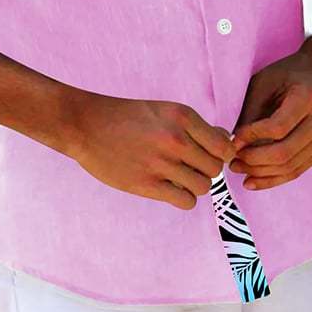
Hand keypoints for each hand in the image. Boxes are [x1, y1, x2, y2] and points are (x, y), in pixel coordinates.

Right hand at [69, 93, 235, 209]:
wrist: (86, 124)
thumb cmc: (126, 117)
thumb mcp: (163, 110)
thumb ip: (193, 127)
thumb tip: (225, 140)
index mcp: (182, 116)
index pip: (223, 146)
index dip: (219, 154)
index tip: (206, 156)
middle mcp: (176, 138)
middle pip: (215, 168)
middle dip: (205, 170)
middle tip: (187, 166)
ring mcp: (162, 162)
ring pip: (204, 186)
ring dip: (193, 185)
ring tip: (176, 177)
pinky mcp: (147, 184)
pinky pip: (186, 200)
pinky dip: (183, 198)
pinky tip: (168, 188)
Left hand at [229, 37, 311, 190]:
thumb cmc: (292, 71)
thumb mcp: (267, 80)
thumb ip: (252, 110)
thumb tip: (234, 140)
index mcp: (308, 99)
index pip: (277, 128)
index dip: (252, 137)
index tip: (233, 139)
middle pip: (283, 153)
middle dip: (253, 160)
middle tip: (231, 160)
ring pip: (290, 167)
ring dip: (260, 173)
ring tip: (238, 169)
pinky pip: (297, 170)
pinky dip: (274, 178)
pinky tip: (254, 181)